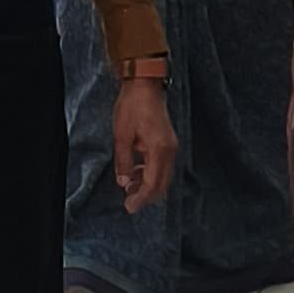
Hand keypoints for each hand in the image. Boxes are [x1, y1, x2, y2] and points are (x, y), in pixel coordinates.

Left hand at [112, 79, 176, 212]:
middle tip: (129, 203)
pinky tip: (137, 173)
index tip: (129, 207)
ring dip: (148, 185)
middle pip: (162, 184)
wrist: (145, 85)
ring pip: (163, 176)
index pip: (153, 184)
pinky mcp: (168, 142)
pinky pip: (162, 166)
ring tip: (130, 187)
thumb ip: (124, 161)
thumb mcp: (122, 135)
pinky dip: (151, 174)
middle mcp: (170, 151)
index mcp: (159, 150)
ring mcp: (171, 146)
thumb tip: (124, 182)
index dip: (141, 198)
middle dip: (146, 196)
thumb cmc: (132, 106)